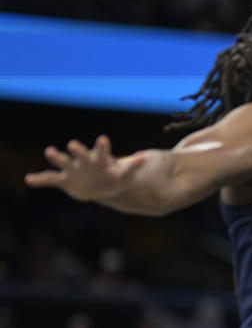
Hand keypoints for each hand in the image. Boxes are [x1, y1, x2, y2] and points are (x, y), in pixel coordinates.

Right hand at [24, 135, 145, 201]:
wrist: (101, 187)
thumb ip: (133, 167)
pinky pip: (50, 179)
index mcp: (100, 160)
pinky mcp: (64, 180)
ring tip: (49, 151)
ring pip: (63, 162)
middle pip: (80, 154)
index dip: (103, 146)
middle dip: (78, 150)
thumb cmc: (115, 178)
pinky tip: (29, 179)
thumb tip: (145, 157)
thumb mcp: (124, 175)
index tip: (104, 139)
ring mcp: (73, 170)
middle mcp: (85, 162)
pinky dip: (40, 179)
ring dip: (56, 157)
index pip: (103, 151)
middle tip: (73, 144)